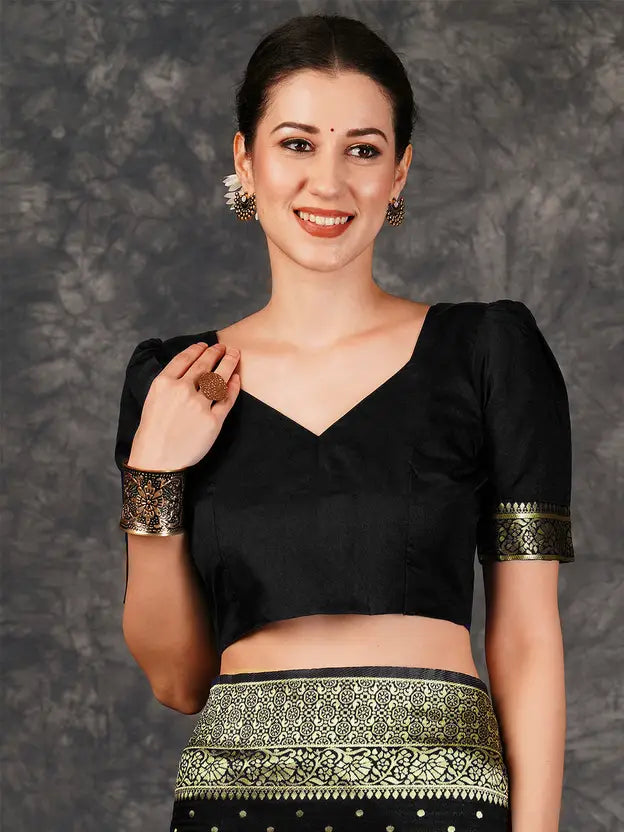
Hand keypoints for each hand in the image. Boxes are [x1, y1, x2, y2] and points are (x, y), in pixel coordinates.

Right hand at [128, 341, 240, 469]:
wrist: (157, 458)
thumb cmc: (153, 431)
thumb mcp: (153, 399)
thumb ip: (169, 383)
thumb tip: (189, 369)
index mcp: (164, 383)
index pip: (184, 359)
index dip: (197, 350)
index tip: (204, 345)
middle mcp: (182, 390)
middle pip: (204, 365)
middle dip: (216, 352)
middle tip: (224, 347)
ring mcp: (198, 405)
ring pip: (218, 378)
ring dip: (228, 363)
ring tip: (234, 355)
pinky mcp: (213, 420)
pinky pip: (227, 399)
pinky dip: (233, 386)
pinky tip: (236, 379)